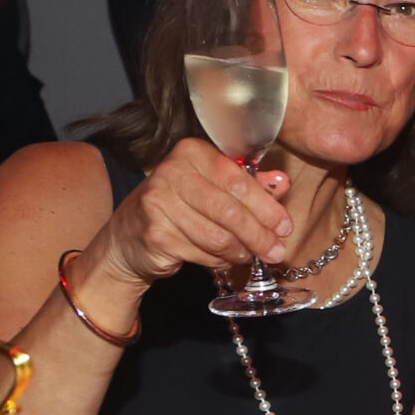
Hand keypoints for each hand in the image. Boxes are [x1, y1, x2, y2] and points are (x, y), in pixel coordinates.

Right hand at [90, 136, 295, 290]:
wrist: (129, 237)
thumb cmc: (179, 208)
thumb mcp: (214, 188)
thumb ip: (248, 184)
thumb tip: (281, 183)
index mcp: (191, 153)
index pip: (239, 181)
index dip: (267, 208)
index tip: (285, 227)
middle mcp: (172, 172)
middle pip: (230, 211)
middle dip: (260, 236)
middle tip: (276, 252)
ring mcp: (159, 204)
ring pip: (219, 237)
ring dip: (240, 252)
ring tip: (247, 256)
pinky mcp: (155, 235)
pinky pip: (203, 254)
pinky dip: (219, 261)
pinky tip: (221, 260)